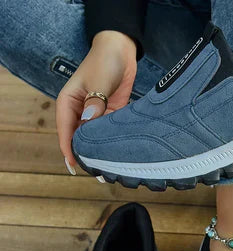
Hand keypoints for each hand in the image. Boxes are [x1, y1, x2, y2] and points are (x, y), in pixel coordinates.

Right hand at [56, 31, 136, 173]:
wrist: (121, 50)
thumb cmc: (104, 62)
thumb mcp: (97, 82)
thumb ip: (95, 104)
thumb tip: (90, 124)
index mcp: (68, 103)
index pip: (66, 130)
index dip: (69, 149)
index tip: (75, 166)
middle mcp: (80, 111)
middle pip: (80, 137)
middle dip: (86, 154)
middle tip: (97, 174)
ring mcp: (95, 114)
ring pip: (95, 137)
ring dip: (100, 151)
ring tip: (108, 169)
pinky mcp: (110, 114)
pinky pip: (109, 132)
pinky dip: (112, 142)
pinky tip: (118, 154)